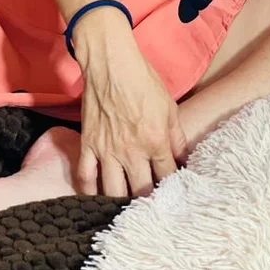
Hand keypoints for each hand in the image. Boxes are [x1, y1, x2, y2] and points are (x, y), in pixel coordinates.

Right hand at [75, 36, 187, 198]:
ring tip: (126, 206)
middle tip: (150, 203)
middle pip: (141, 191)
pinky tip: (95, 199)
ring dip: (121, 201)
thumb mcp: (169, 106)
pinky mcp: (88, 144)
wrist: (111, 63)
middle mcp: (131, 151)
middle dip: (148, 201)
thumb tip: (183, 159)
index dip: (171, 187)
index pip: (167, 176)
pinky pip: (85, 176)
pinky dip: (89, 192)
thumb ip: (177, 136)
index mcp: (155, 141)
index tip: (171, 192)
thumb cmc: (142, 80)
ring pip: (113, 191)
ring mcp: (107, 150)